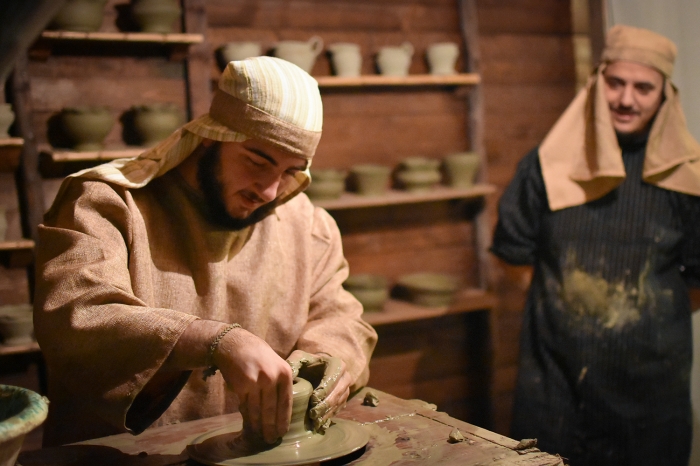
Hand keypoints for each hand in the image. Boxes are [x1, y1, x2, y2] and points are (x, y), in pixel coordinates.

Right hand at [212, 327, 293, 443]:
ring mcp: (256, 382)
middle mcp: (272, 377)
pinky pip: (246, 406)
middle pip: (272, 409)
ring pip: (258, 410)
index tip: (282, 431)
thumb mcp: (276, 363)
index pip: (286, 402)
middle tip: (271, 439)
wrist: (234, 344)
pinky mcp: (241, 386)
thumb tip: (282, 407)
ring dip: (258, 425)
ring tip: (259, 435)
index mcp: (284, 372)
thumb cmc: (257, 355)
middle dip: (271, 426)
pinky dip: (247, 416)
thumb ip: (280, 382)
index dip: (283, 419)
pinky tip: (249, 424)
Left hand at [286, 350, 351, 431]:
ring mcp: (346, 390)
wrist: (317, 369)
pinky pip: (338, 410)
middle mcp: (346, 377)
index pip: (332, 379)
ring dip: (327, 413)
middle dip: (325, 405)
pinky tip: (319, 424)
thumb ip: (294, 364)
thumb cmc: (307, 364)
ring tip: (315, 421)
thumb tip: (290, 377)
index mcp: (337, 365)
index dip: (324, 390)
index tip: (312, 400)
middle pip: (337, 393)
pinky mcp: (343, 400)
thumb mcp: (299, 358)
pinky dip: (328, 417)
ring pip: (338, 403)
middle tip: (313, 414)